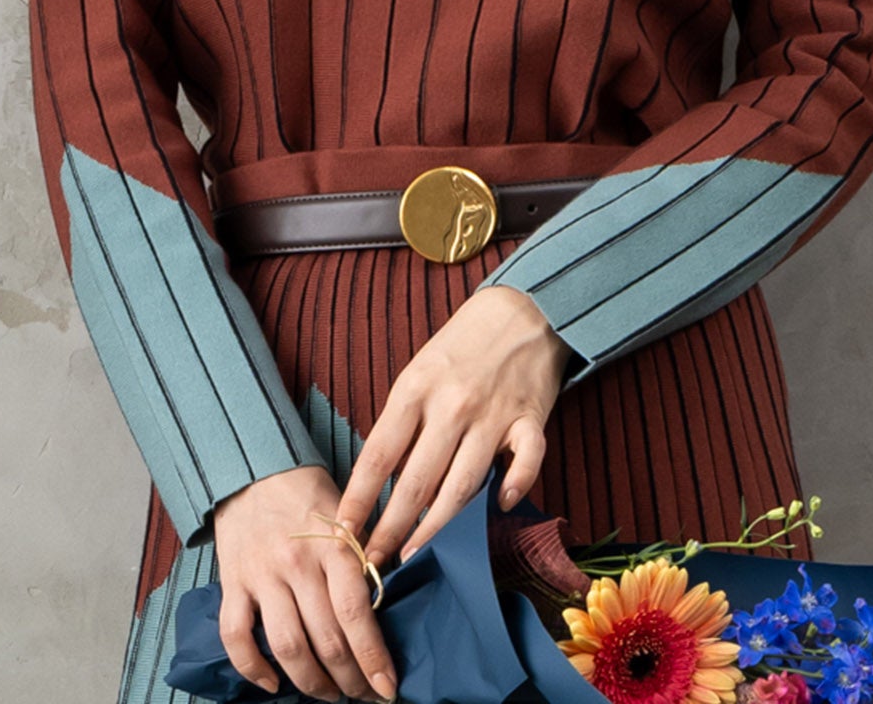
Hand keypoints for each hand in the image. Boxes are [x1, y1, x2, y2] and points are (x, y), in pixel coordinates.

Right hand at [213, 464, 398, 702]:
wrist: (254, 468)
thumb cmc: (309, 494)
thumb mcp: (348, 515)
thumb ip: (364, 558)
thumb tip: (387, 608)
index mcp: (334, 544)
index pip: (355, 612)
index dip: (373, 657)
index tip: (387, 687)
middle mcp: (297, 562)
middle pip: (325, 639)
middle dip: (349, 680)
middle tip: (363, 695)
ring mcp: (262, 574)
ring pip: (287, 646)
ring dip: (311, 683)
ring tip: (328, 695)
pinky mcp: (232, 582)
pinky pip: (236, 637)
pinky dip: (252, 668)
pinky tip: (271, 684)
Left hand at [332, 285, 572, 569]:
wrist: (523, 308)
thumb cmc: (463, 343)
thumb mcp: (421, 369)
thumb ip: (406, 419)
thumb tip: (384, 478)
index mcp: (416, 387)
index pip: (379, 455)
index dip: (358, 499)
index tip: (342, 532)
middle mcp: (452, 405)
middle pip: (415, 481)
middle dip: (390, 529)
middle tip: (374, 563)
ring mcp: (493, 414)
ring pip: (462, 485)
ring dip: (437, 526)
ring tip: (415, 552)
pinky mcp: (530, 419)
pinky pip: (524, 465)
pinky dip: (513, 488)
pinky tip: (500, 506)